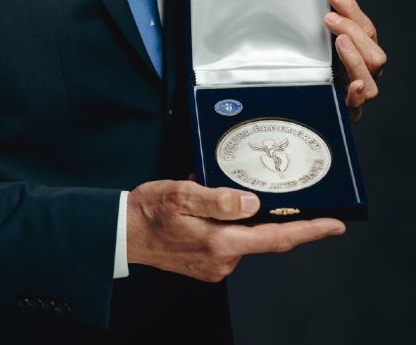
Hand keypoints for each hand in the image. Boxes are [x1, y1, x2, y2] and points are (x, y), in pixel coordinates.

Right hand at [126, 179, 344, 280]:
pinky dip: (227, 224)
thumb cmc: (149, 210)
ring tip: (215, 192)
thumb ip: (219, 199)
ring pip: (243, 237)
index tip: (335, 225)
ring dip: (241, 217)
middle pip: (262, 236)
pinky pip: (227, 241)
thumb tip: (252, 204)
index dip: (309, 232)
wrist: (123, 233)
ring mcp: (214, 266)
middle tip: (268, 190)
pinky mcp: (206, 265)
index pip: (276, 238)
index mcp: (221, 242)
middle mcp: (223, 260)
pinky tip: (207, 207)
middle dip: (270, 215)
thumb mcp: (182, 193)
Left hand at [325, 0, 385, 119]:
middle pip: (373, 51)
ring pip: (370, 75)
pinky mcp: (346, 109)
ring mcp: (358, 91)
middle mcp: (364, 70)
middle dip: (353, 30)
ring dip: (355, 57)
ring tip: (339, 42)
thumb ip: (326, 10)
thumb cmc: (317, 64)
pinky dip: (358, 94)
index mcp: (360, 49)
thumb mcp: (318, 35)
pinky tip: (355, 84)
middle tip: (330, 19)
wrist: (305, 101)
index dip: (351, 8)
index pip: (365, 27)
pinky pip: (358, 105)